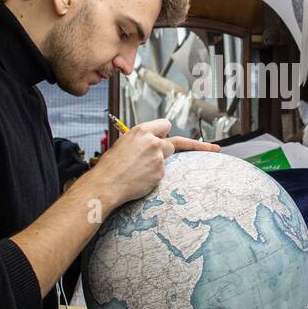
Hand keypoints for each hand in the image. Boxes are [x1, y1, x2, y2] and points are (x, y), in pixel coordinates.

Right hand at [92, 119, 219, 209]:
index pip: (165, 124)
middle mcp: (153, 141)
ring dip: (156, 164)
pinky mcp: (160, 173)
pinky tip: (138, 179)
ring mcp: (158, 157)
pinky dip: (152, 177)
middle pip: (173, 142)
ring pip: (166, 159)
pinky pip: (161, 174)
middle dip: (169, 149)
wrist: (106, 184)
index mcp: (142, 130)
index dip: (168, 132)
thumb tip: (158, 141)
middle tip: (201, 152)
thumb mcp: (124, 144)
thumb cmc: (111, 165)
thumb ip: (142, 140)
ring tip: (136, 171)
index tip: (194, 138)